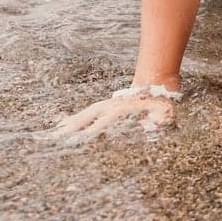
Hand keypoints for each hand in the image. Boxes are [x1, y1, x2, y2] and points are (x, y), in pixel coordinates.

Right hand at [43, 90, 177, 140]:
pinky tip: (63, 124)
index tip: (82, 138)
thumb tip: (149, 124)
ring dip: (71, 123)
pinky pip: (88, 113)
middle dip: (74, 126)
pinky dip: (75, 119)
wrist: (158, 82)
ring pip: (86, 114)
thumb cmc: (163, 102)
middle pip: (89, 116)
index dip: (93, 129)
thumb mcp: (166, 112)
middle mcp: (112, 106)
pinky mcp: (107, 107)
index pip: (105, 121)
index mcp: (124, 109)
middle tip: (58, 136)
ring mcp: (108, 105)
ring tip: (55, 133)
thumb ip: (159, 119)